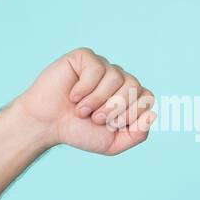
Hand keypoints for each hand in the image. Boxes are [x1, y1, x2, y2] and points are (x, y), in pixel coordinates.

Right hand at [13, 47, 155, 154]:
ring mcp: (103, 67)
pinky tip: (72, 95)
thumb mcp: (114, 142)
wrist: (47, 125)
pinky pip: (96, 68)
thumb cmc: (80, 131)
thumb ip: (138, 134)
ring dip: (97, 100)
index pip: (147, 98)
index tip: (111, 125)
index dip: (131, 114)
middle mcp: (120, 79)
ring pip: (117, 77)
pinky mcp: (84, 58)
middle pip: (134, 87)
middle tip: (95, 118)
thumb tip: (152, 115)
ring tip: (81, 110)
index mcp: (130, 96)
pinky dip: (84, 87)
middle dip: (114, 109)